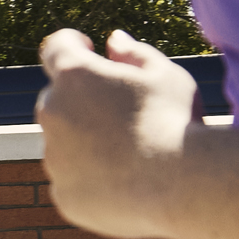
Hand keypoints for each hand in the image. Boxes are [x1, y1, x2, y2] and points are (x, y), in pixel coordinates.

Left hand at [36, 27, 198, 238]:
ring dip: (85, 142)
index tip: (88, 49)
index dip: (72, 45)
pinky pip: (71, 182)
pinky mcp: (64, 196)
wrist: (185, 187)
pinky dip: (90, 180)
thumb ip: (135, 53)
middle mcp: (53, 113)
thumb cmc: (178, 123)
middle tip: (121, 112)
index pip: (56, 47)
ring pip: (64, 144)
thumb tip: (113, 42)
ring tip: (133, 155)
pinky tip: (126, 183)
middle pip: (57, 99)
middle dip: (81, 100)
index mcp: (74, 75)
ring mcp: (55, 159)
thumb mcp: (167, 75)